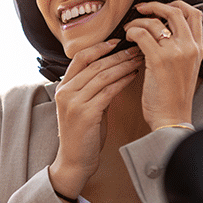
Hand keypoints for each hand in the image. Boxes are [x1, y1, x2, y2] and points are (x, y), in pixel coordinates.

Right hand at [49, 39, 143, 197]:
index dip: (99, 47)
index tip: (117, 41)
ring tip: (139, 58)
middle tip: (136, 47)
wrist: (75, 161)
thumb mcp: (84, 106)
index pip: (80, 58)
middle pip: (94, 64)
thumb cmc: (83, 134)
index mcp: (63, 87)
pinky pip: (108, 91)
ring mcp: (74, 103)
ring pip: (103, 75)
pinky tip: (134, 76)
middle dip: (118, 54)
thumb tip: (112, 70)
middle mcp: (66, 92)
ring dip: (123, 65)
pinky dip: (122, 81)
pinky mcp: (86, 114)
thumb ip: (92, 88)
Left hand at [124, 0, 202, 129]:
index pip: (194, 14)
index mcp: (198, 49)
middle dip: (156, 6)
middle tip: (141, 9)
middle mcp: (190, 48)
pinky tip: (128, 38)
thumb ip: (179, 50)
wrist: (172, 120)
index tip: (161, 8)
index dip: (177, 5)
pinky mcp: (159, 60)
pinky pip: (142, 34)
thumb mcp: (185, 70)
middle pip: (176, 11)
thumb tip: (162, 33)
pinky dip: (132, 31)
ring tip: (129, 29)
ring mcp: (176, 53)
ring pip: (155, 22)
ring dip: (138, 21)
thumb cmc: (173, 99)